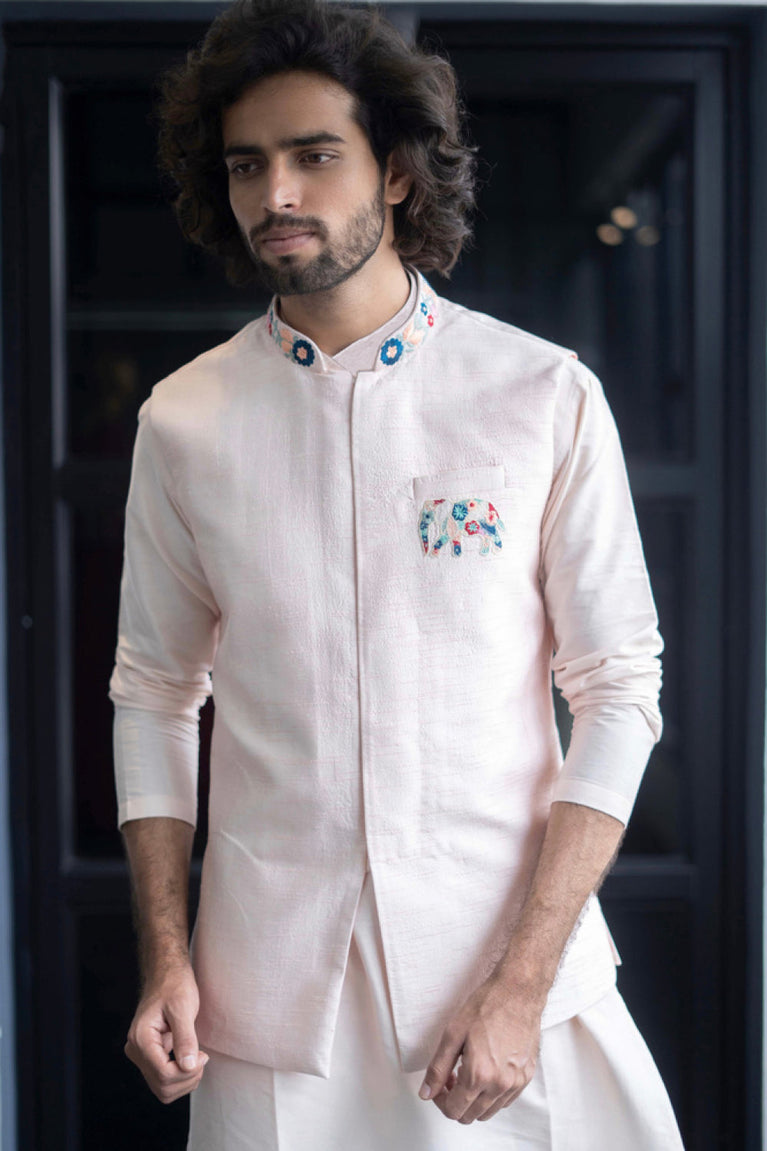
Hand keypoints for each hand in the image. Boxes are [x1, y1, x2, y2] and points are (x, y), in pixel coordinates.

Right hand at [124, 961, 207, 1102]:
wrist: (167, 976)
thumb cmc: (174, 986)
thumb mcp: (184, 1007)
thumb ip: (185, 1038)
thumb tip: (189, 1066)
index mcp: (141, 1038)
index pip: (163, 1073)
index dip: (187, 1072)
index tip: (203, 1056)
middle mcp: (136, 1050)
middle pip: (163, 1086)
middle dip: (187, 1078)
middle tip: (201, 1057)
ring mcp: (141, 1055)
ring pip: (163, 1089)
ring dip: (184, 1081)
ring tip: (196, 1058)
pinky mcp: (149, 1057)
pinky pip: (163, 1081)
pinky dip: (180, 1077)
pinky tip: (189, 1059)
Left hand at [418, 972, 541, 1124]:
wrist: (518, 992)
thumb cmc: (486, 1006)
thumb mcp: (452, 1033)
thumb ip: (437, 1068)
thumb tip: (426, 1093)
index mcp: (479, 1075)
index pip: (453, 1110)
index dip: (440, 1100)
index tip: (440, 1083)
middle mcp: (500, 1085)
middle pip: (470, 1116)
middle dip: (455, 1100)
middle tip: (452, 1075)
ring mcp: (516, 1083)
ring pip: (488, 1112)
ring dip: (473, 1100)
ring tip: (469, 1072)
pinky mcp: (527, 1077)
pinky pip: (505, 1101)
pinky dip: (491, 1095)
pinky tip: (486, 1072)